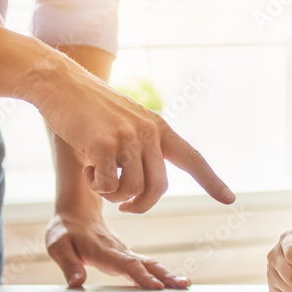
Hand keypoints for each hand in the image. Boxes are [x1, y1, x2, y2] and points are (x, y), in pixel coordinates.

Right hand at [36, 60, 233, 212]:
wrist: (61, 84)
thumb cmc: (89, 108)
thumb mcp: (126, 121)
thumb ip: (142, 146)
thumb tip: (145, 182)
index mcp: (158, 127)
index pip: (192, 158)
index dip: (211, 180)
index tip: (230, 198)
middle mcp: (148, 132)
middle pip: (159, 187)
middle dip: (142, 205)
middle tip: (126, 208)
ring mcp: (128, 137)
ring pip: (133, 190)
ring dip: (115, 196)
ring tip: (99, 178)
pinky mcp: (104, 144)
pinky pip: (109, 185)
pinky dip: (98, 187)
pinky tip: (88, 169)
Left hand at [45, 211, 189, 289]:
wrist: (77, 213)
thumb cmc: (65, 232)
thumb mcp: (58, 247)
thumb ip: (69, 265)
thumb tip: (76, 284)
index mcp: (103, 250)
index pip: (125, 264)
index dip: (140, 275)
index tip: (156, 286)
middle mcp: (119, 251)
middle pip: (145, 263)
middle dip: (164, 275)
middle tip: (182, 286)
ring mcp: (126, 253)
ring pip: (150, 264)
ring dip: (168, 274)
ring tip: (185, 285)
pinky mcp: (128, 256)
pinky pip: (147, 265)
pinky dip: (161, 274)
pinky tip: (173, 283)